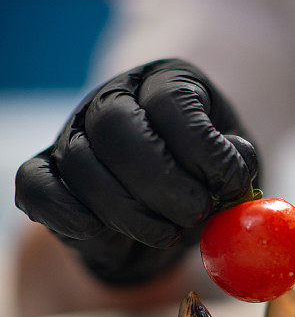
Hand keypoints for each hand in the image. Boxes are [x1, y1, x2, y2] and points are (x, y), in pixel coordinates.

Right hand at [15, 59, 258, 284]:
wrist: (167, 206)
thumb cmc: (205, 178)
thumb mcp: (234, 164)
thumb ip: (237, 164)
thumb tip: (233, 170)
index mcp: (164, 82)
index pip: (171, 101)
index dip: (202, 148)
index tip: (227, 186)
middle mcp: (111, 98)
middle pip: (117, 128)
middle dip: (162, 182)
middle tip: (195, 214)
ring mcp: (73, 133)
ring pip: (80, 163)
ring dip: (128, 212)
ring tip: (169, 234)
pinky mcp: (48, 172)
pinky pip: (36, 186)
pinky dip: (66, 214)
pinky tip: (102, 233)